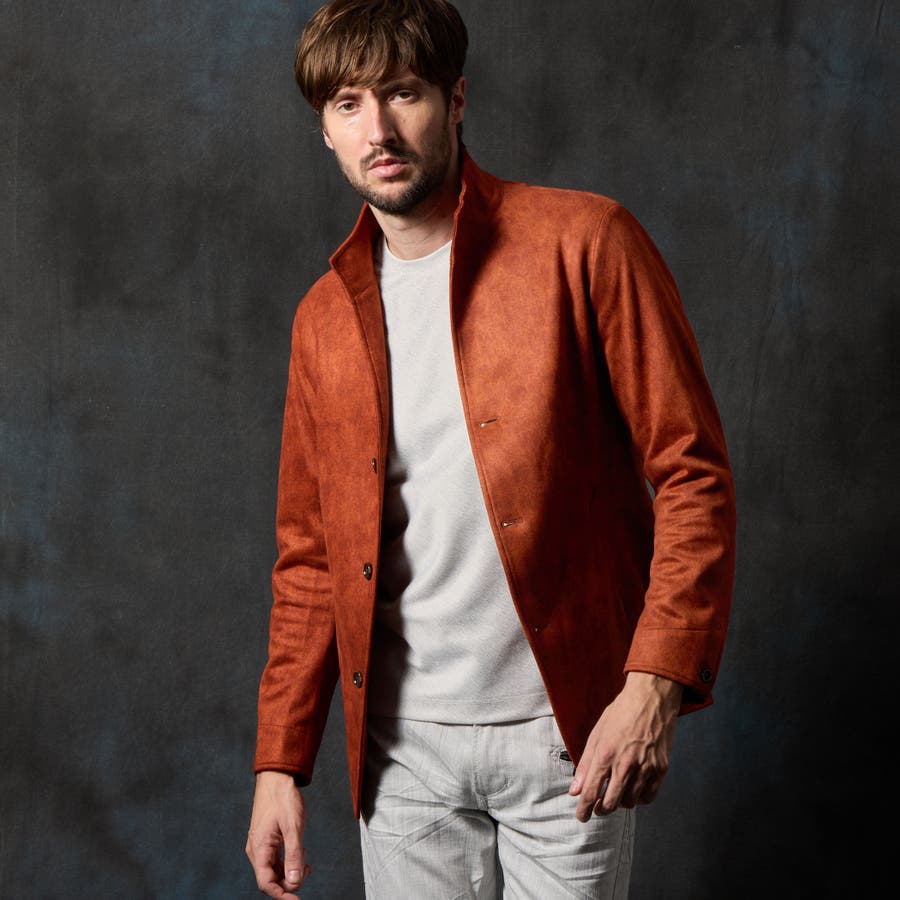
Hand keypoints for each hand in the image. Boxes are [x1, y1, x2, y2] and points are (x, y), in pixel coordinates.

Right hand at [246, 771, 311, 897]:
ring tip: (307, 862)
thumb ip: (294, 855)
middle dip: (289, 881)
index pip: (266, 883)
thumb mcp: (293, 827)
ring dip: (290, 871)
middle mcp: (256, 849)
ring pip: (274, 869)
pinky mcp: (266, 839)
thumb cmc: (283, 798)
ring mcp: (260, 844)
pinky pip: (275, 858)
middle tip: (307, 871)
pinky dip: (288, 862)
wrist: (276, 777)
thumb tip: (294, 881)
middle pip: (270, 878)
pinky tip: (302, 858)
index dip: (281, 895)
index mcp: (259, 848)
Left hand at [569, 672, 681, 821]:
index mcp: (605, 754)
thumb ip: (585, 764)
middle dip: (600, 810)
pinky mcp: (661, 768)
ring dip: (620, 802)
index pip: (590, 792)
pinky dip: (639, 798)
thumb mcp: (597, 733)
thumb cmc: (620, 713)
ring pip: (629, 802)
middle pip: (610, 804)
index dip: (583, 809)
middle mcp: (624, 764)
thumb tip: (575, 790)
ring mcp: (645, 767)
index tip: (581, 817)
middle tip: (598, 807)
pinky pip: (648, 797)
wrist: (651, 698)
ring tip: (616, 792)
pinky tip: (634, 790)